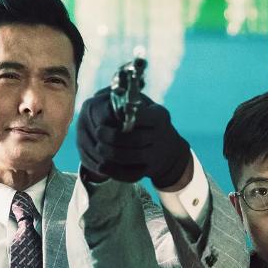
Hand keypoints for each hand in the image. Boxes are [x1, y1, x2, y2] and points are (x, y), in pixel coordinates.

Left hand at [76, 88, 190, 188]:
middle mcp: (161, 137)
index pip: (142, 116)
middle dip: (113, 137)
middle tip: (98, 132)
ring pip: (131, 157)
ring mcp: (156, 156)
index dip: (124, 116)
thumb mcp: (147, 108)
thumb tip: (111, 93)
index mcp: (159, 117)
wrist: (169, 151)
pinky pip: (131, 174)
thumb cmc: (150, 124)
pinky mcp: (149, 170)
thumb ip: (131, 102)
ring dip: (111, 153)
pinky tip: (101, 166)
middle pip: (135, 139)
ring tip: (98, 148)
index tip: (110, 114)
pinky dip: (115, 171)